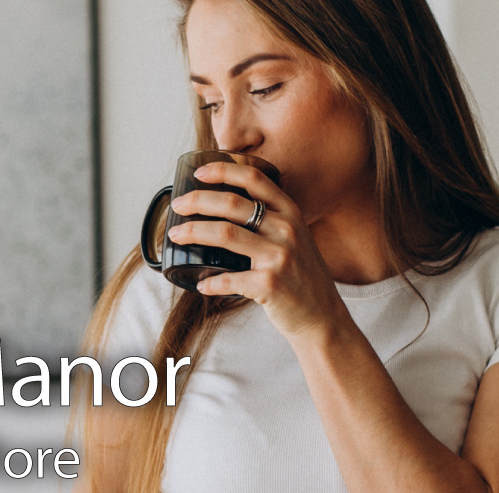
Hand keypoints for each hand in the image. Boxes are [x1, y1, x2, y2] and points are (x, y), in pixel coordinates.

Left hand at [169, 161, 347, 339]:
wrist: (322, 315)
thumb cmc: (301, 276)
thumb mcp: (294, 238)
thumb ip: (271, 221)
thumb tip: (225, 209)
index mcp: (291, 213)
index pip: (255, 179)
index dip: (223, 170)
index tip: (199, 172)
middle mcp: (287, 230)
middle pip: (232, 203)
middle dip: (197, 200)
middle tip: (178, 206)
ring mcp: (279, 257)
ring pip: (225, 234)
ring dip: (193, 233)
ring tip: (175, 236)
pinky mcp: (270, 285)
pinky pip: (229, 279)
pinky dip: (210, 283)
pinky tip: (201, 285)